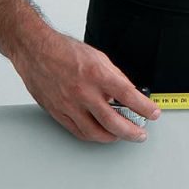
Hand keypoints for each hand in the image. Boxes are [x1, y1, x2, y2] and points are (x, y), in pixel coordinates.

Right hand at [10, 28, 160, 142]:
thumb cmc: (65, 51)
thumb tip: (129, 92)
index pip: (128, 96)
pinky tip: (101, 134)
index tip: (153, 114)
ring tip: (123, 136)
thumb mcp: (99, 57)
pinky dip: (93, 136)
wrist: (35, 51)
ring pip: (95, 132)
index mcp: (97, 75)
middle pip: (113, 121)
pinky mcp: (57, 112)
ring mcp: (69, 105)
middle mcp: (83, 92)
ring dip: (113, 137)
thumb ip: (114, 77)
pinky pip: (78, 131)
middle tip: (140, 134)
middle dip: (131, 131)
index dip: (144, 108)